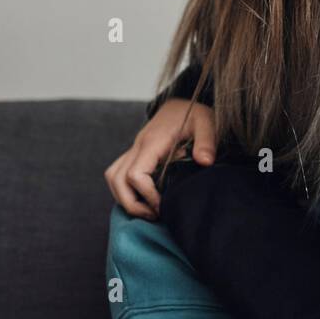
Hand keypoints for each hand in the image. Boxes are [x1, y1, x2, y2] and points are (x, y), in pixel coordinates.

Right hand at [104, 99, 217, 218]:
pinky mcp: (135, 154)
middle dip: (132, 203)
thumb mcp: (206, 123)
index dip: (147, 195)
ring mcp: (134, 150)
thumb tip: (205, 162)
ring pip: (113, 177)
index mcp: (153, 142)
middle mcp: (138, 146)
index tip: (164, 206)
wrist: (181, 102)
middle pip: (117, 179)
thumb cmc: (193, 113)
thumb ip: (206, 141)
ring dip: (124, 198)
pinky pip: (118, 174)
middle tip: (154, 215)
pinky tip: (145, 200)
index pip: (136, 174)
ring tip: (148, 211)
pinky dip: (125, 190)